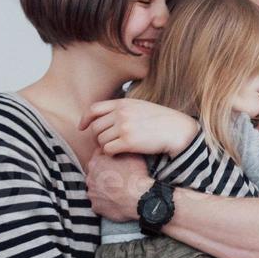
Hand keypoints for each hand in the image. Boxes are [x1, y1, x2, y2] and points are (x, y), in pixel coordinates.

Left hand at [80, 99, 198, 156]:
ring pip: (100, 140)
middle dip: (97, 137)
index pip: (94, 109)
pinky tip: (118, 153)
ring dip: (104, 146)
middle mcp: (121, 114)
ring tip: (115, 148)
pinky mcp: (128, 142)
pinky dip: (110, 153)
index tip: (82, 127)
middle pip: (95, 127)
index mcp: (122, 103)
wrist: (176, 130)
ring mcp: (124, 127)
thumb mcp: (140, 106)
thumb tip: (106, 116)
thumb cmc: (160, 120)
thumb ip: (123, 109)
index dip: (85, 119)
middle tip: (105, 143)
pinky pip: (108, 149)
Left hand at [83, 149, 151, 221]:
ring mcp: (91, 193)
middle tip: (117, 176)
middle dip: (103, 174)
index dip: (107, 157)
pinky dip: (105, 202)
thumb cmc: (135, 176)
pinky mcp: (95, 206)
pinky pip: (98, 203)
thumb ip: (120, 150)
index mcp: (96, 162)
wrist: (138, 198)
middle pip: (95, 173)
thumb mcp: (131, 155)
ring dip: (103, 188)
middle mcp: (90, 177)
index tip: (115, 161)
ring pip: (96, 188)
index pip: (98, 156)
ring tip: (117, 190)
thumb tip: (119, 148)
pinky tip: (115, 200)